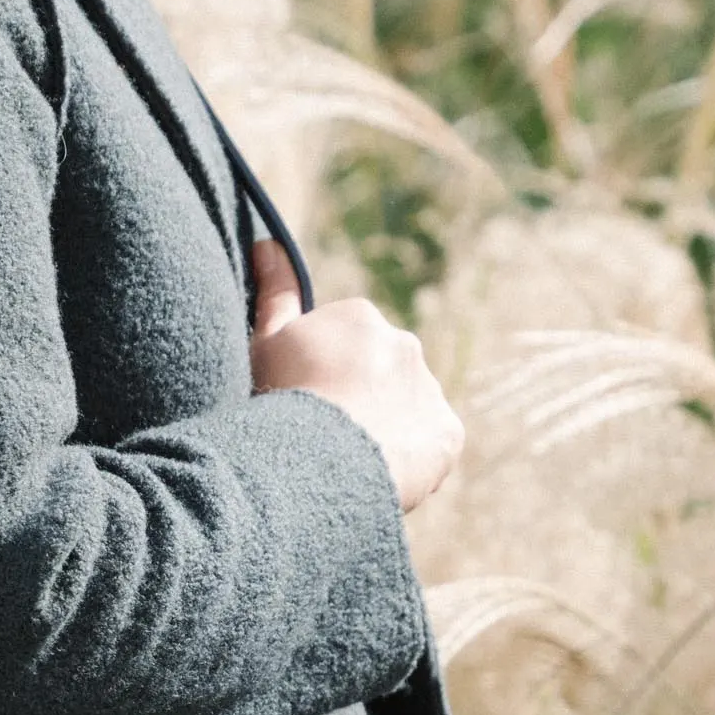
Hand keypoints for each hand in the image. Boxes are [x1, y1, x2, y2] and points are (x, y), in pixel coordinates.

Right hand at [248, 242, 463, 514]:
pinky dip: (409, 459)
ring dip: (384, 430)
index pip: (341, 348)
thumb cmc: (282, 398)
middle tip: (323, 435)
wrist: (321, 457)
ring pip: (405, 411)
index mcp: (360, 318)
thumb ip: (274, 293)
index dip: (317, 379)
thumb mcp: (265, 343)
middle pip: (377, 377)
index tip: (301, 404)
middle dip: (357, 400)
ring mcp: (429, 388)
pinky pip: (429, 446)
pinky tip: (376, 472)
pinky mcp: (449, 433)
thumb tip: (269, 241)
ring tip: (349, 461)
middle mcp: (403, 343)